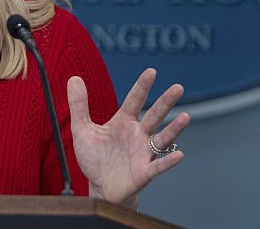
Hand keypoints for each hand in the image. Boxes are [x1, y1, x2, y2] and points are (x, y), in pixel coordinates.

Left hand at [68, 68, 189, 206]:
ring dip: (174, 129)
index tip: (151, 71)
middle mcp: (137, 135)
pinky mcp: (144, 173)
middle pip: (154, 115)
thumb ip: (78, 105)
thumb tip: (74, 78)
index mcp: (123, 122)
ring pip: (162, 138)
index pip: (134, 100)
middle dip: (165, 102)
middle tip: (178, 87)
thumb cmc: (94, 157)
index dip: (142, 86)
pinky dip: (168, 161)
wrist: (99, 187)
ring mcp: (143, 153)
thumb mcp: (82, 130)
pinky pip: (158, 166)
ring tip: (186, 117)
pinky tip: (179, 155)